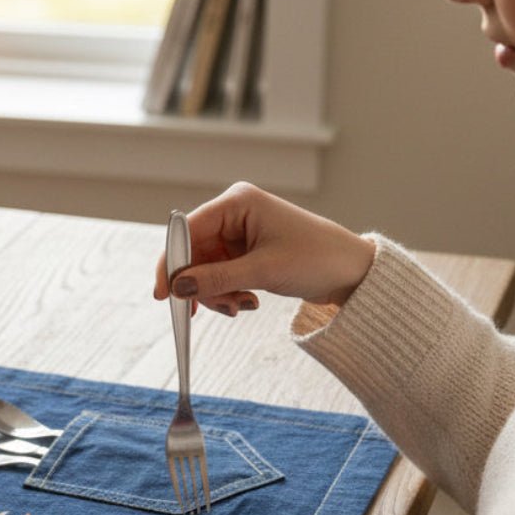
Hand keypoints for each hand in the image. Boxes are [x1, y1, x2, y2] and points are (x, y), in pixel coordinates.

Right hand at [153, 182, 375, 315]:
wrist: (352, 271)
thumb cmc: (317, 259)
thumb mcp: (262, 271)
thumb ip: (216, 279)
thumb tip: (177, 287)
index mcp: (237, 202)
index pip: (188, 230)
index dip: (172, 262)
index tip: (162, 294)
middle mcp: (234, 213)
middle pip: (194, 252)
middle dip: (199, 284)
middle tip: (203, 311)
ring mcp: (239, 233)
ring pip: (204, 268)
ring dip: (215, 293)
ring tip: (239, 307)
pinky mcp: (245, 251)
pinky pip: (219, 275)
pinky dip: (226, 293)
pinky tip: (245, 302)